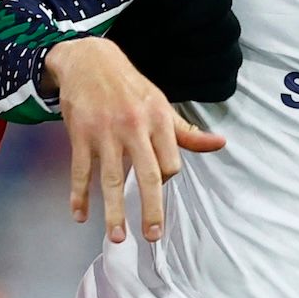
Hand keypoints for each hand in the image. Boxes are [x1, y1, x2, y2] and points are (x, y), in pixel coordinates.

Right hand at [47, 37, 227, 241]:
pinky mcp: (80, 135)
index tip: (158, 184)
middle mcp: (133, 127)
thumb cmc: (129, 87)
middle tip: (153, 235)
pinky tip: (79, 215)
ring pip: (110, 178)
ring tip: (117, 237)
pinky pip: (80, 170)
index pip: (170, 162)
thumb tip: (220, 143)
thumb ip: (186, 131)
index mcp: (158, 120)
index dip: (167, 178)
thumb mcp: (161, 104)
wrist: (89, 60)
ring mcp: (105, 133)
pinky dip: (78, 195)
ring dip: (113, 211)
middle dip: (151, 208)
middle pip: (147, 174)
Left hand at [105, 0, 243, 102]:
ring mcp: (228, 55)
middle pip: (228, 31)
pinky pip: (223, 88)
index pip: (220, 1)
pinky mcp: (223, 82)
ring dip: (192, 67)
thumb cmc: (143, 25)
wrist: (132, 53)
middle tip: (163, 49)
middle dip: (193, 42)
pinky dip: (196, 89)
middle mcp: (226, 25)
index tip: (168, 28)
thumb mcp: (146, 6)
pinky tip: (170, 85)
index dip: (195, 14)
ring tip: (162, 69)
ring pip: (228, 61)